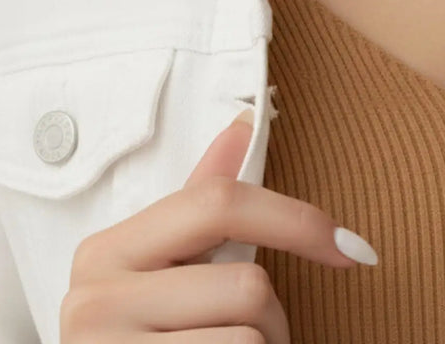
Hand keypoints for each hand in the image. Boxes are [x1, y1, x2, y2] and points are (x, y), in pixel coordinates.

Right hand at [60, 107, 377, 341]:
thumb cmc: (149, 334)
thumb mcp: (166, 264)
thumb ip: (202, 199)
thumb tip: (244, 122)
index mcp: (106, 251)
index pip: (219, 203)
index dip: (298, 221)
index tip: (350, 248)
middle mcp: (93, 302)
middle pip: (246, 284)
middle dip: (271, 314)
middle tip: (254, 333)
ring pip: (248, 336)